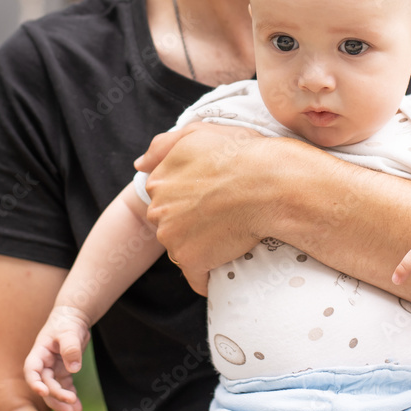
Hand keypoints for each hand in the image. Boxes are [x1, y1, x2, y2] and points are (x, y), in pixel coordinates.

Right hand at [23, 306, 91, 410]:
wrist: (74, 318)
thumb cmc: (67, 322)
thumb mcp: (69, 332)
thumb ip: (71, 348)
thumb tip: (74, 368)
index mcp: (39, 353)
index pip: (32, 370)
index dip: (35, 382)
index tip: (42, 391)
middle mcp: (44, 364)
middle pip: (45, 383)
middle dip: (56, 395)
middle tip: (69, 403)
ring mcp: (53, 369)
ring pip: (54, 389)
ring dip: (62, 401)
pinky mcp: (63, 371)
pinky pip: (66, 387)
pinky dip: (71, 395)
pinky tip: (77, 407)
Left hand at [136, 122, 285, 290]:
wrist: (271, 184)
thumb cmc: (242, 154)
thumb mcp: (198, 132)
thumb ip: (163, 146)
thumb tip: (139, 165)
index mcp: (158, 180)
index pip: (166, 198)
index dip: (191, 198)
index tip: (214, 196)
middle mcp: (157, 210)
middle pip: (171, 224)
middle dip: (192, 223)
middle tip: (225, 214)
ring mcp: (172, 237)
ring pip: (183, 249)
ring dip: (203, 247)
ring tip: (232, 233)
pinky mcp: (191, 260)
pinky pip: (198, 277)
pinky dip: (211, 275)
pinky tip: (229, 261)